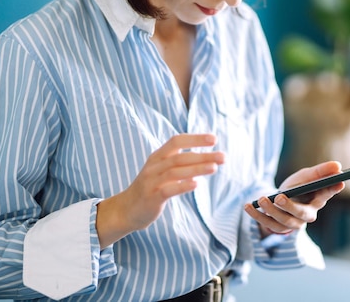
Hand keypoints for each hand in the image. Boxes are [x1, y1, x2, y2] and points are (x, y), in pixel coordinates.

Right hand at [97, 133, 224, 247]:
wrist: (126, 210)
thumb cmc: (150, 189)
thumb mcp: (162, 172)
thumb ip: (181, 164)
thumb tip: (207, 161)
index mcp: (158, 157)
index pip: (177, 140)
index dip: (195, 138)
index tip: (214, 139)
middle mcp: (154, 166)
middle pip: (180, 156)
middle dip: (203, 155)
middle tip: (223, 157)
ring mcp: (151, 182)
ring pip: (176, 171)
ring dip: (197, 169)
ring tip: (215, 168)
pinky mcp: (151, 198)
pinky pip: (167, 190)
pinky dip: (182, 186)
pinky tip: (196, 184)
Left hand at [244, 161, 343, 236]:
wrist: (281, 200)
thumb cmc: (298, 187)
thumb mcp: (306, 176)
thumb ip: (320, 171)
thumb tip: (338, 166)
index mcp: (318, 200)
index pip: (327, 194)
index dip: (332, 189)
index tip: (339, 182)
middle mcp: (307, 215)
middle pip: (301, 214)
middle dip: (290, 207)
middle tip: (279, 198)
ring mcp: (293, 223)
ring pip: (283, 221)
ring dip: (271, 211)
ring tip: (262, 199)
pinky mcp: (279, 228)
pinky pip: (268, 224)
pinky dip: (257, 216)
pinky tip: (248, 206)